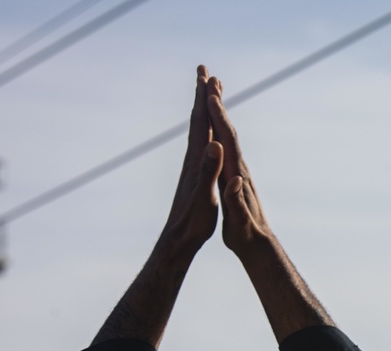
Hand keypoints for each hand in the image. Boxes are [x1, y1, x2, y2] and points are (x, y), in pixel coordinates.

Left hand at [90, 66, 223, 347]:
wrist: (177, 240)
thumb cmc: (192, 222)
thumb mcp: (204, 197)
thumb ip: (209, 170)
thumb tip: (213, 144)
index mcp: (197, 161)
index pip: (203, 123)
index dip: (206, 99)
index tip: (209, 75)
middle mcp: (192, 159)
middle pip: (197, 120)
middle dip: (201, 94)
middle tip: (204, 70)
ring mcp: (192, 166)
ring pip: (197, 130)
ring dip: (201, 109)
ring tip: (205, 92)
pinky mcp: (194, 175)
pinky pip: (199, 144)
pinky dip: (203, 129)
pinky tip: (205, 130)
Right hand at [206, 76, 273, 255]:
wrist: (258, 243)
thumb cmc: (245, 234)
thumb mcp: (238, 220)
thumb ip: (235, 201)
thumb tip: (235, 181)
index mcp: (237, 175)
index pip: (228, 142)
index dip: (220, 120)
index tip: (211, 97)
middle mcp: (240, 168)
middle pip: (229, 131)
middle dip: (220, 106)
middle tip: (211, 79)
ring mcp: (239, 170)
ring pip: (229, 136)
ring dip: (220, 114)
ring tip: (212, 93)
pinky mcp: (236, 176)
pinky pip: (227, 147)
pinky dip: (220, 131)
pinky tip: (215, 126)